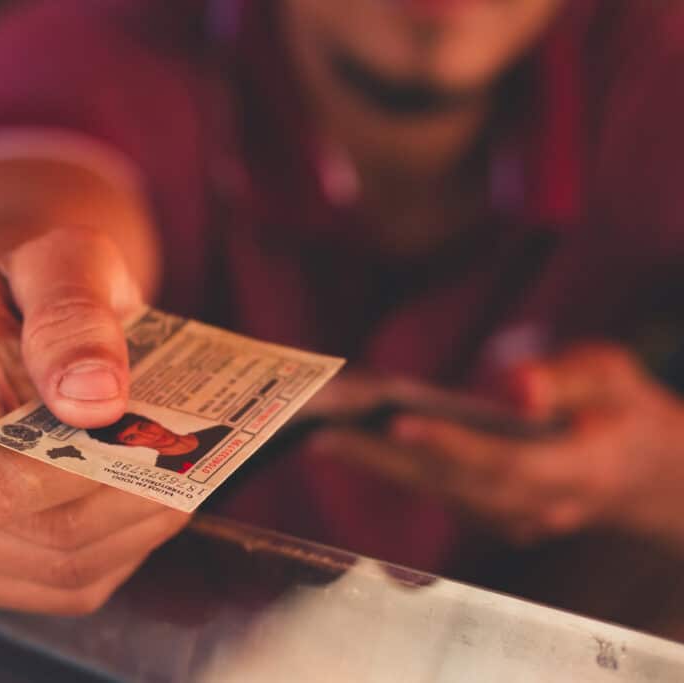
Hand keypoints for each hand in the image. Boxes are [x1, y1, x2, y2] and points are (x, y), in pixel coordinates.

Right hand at [0, 226, 189, 613]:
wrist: (8, 329)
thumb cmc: (38, 290)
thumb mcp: (66, 262)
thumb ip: (74, 316)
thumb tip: (94, 400)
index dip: (79, 477)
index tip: (152, 444)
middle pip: (33, 533)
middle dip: (129, 503)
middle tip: (191, 462)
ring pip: (55, 570)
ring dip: (134, 531)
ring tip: (176, 480)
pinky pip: (58, 589)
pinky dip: (117, 554)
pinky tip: (138, 506)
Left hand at [311, 344, 683, 545]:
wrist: (644, 476)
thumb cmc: (625, 412)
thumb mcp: (615, 378)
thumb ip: (568, 380)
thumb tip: (517, 386)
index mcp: (576, 472)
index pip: (505, 463)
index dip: (452, 446)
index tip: (400, 422)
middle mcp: (537, 505)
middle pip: (451, 484)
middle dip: (384, 458)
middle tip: (325, 433)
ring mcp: (511, 517)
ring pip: (435, 491)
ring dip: (376, 465)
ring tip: (322, 434)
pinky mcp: (490, 513)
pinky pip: (436, 491)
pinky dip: (393, 467)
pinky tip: (353, 441)